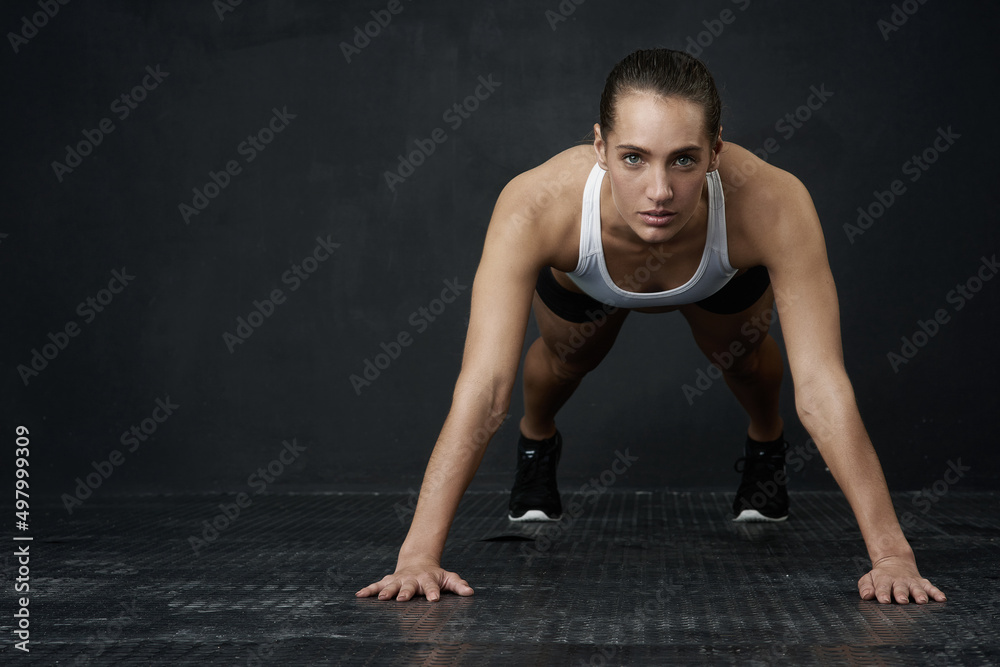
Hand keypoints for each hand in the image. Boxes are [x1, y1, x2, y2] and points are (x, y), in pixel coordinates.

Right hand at [356, 560, 473, 601]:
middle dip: (405, 592)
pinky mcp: (388, 581)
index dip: (433, 592)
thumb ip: (458, 585)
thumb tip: (470, 592)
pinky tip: (359, 595)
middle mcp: (412, 579)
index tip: (434, 599)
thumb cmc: (435, 575)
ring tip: (380, 599)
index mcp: (427, 579)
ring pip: (391, 585)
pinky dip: (368, 590)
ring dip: (386, 592)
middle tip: (402, 599)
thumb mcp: (448, 577)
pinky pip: (376, 586)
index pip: (431, 587)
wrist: (418, 561)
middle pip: (408, 586)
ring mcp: (399, 580)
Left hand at [857, 554, 945, 603]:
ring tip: (922, 601)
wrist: (894, 561)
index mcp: (884, 580)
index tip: (884, 600)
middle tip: (902, 601)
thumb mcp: (869, 579)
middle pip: (900, 588)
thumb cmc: (880, 577)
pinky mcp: (923, 583)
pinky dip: (937, 593)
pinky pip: (931, 588)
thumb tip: (866, 595)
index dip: (883, 593)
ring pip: (917, 588)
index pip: (882, 587)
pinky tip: (942, 598)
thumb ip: (865, 587)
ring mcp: (912, 582)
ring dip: (919, 594)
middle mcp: (899, 581)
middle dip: (901, 594)